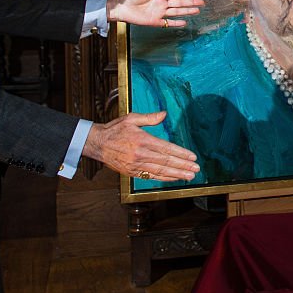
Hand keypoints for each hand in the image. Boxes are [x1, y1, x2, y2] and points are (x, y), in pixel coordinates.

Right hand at [83, 112, 199, 181]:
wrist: (97, 143)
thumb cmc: (114, 130)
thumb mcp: (131, 119)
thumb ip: (149, 118)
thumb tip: (164, 114)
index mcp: (142, 140)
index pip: (166, 148)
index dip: (181, 154)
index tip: (192, 157)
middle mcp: (140, 154)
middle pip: (166, 161)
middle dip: (183, 165)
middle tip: (196, 169)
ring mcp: (136, 165)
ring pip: (160, 171)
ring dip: (177, 174)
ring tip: (189, 176)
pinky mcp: (132, 172)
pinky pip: (151, 177)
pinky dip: (164, 178)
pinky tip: (174, 178)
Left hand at [107, 0, 203, 27]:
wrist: (120, 7)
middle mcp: (161, 4)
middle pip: (180, 3)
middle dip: (191, 3)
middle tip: (202, 3)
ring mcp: (159, 13)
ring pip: (177, 12)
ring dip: (187, 11)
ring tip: (197, 11)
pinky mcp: (155, 21)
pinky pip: (168, 22)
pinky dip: (176, 23)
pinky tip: (184, 22)